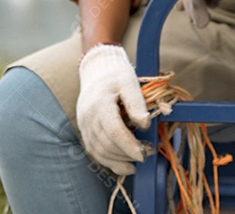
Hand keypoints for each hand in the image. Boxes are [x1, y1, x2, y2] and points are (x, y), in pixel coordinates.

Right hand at [76, 44, 151, 175]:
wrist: (97, 70)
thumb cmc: (116, 75)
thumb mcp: (130, 82)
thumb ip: (137, 103)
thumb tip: (145, 125)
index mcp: (100, 104)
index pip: (114, 131)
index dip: (130, 145)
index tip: (146, 153)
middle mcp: (88, 117)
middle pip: (107, 144)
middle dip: (129, 153)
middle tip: (149, 152)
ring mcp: (84, 126)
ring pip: (100, 152)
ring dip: (121, 160)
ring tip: (140, 159)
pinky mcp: (85, 131)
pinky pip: (95, 152)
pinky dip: (110, 161)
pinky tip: (126, 165)